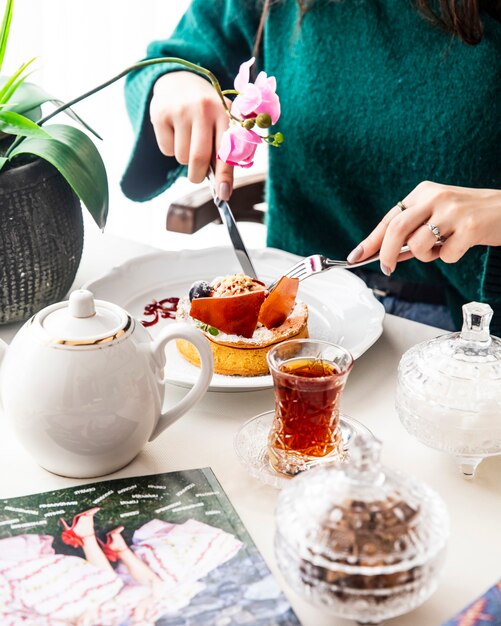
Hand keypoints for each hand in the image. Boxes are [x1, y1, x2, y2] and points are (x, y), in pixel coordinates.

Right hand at [150, 71, 233, 199]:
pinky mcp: (160, 114)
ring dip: (184, 159)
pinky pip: (166, 150)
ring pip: (181, 157)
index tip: (223, 195)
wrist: (179, 81)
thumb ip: (227, 150)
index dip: (224, 176)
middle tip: (197, 176)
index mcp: (224, 113)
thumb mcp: (222, 121)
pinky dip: (171, 150)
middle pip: (199, 158)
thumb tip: (223, 189)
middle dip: (198, 175)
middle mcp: (203, 109)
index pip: (226, 150)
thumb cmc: (207, 112)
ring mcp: (180, 110)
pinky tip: (175, 133)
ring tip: (188, 140)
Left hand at [348, 181, 500, 274]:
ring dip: (426, 257)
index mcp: (423, 192)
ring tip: (442, 247)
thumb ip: (413, 233)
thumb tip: (387, 255)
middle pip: (397, 230)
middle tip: (387, 268)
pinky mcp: (470, 227)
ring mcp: (453, 211)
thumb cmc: (469, 216)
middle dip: (387, 254)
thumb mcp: (438, 216)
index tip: (355, 257)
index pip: (389, 219)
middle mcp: (436, 197)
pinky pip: (446, 256)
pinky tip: (461, 245)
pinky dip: (449, 258)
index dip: (370, 241)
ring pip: (419, 246)